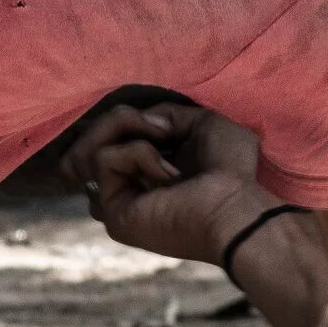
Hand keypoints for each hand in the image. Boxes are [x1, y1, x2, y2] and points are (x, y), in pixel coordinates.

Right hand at [60, 101, 280, 266]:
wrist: (236, 208)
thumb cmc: (232, 171)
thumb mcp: (204, 124)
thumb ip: (167, 115)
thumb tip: (140, 119)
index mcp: (151, 174)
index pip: (112, 140)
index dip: (125, 122)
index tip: (161, 125)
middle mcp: (130, 189)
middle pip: (94, 141)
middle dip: (121, 119)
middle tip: (159, 129)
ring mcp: (118, 202)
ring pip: (92, 147)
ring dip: (126, 126)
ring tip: (163, 139)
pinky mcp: (112, 211)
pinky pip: (105, 159)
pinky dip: (137, 154)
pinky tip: (168, 175)